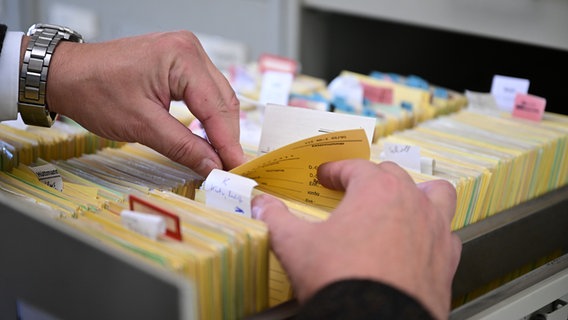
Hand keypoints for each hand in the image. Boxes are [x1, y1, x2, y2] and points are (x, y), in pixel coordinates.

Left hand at [42, 31, 244, 176]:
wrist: (66, 74)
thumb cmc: (94, 90)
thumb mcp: (142, 125)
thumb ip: (183, 146)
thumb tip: (212, 165)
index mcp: (183, 58)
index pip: (217, 108)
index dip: (229, 142)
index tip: (237, 168)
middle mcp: (189, 49)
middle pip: (223, 100)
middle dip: (227, 136)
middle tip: (230, 166)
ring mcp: (184, 53)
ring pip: (217, 96)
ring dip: (219, 126)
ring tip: (220, 155)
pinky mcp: (178, 62)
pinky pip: (203, 91)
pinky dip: (207, 115)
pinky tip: (206, 134)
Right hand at [251, 160, 461, 319]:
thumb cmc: (339, 278)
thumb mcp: (294, 244)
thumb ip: (275, 218)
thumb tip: (260, 205)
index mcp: (376, 190)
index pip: (354, 167)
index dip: (335, 169)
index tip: (325, 176)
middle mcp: (411, 203)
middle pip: (393, 175)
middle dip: (371, 177)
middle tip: (353, 188)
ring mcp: (434, 230)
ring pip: (436, 195)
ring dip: (419, 193)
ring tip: (405, 200)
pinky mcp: (446, 260)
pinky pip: (447, 235)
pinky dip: (434, 233)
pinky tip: (420, 243)